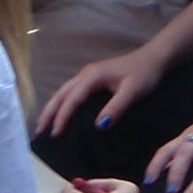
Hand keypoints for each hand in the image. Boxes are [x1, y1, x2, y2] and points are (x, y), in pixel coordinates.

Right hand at [35, 44, 168, 137]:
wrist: (154, 58)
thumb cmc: (144, 74)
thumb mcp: (133, 91)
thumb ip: (116, 107)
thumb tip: (98, 126)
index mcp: (92, 76)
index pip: (71, 99)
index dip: (62, 117)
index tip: (55, 134)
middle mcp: (86, 74)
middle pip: (61, 94)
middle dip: (48, 112)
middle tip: (38, 132)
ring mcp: (88, 75)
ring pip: (64, 92)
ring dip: (53, 107)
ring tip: (43, 125)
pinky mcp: (93, 78)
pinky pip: (71, 91)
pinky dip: (62, 103)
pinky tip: (61, 113)